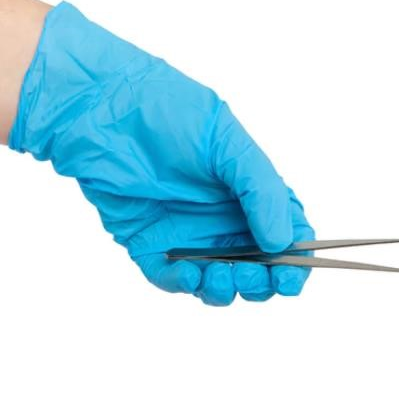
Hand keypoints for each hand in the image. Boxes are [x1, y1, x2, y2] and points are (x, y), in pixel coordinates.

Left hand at [9, 2, 314, 304]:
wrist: (102, 110)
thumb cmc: (168, 112)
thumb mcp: (227, 142)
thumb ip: (260, 190)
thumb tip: (284, 241)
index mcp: (247, 190)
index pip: (284, 232)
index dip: (296, 260)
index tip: (293, 278)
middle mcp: (221, 215)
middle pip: (256, 265)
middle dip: (262, 280)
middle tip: (256, 275)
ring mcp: (186, 231)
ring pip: (218, 279)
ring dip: (227, 288)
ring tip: (224, 276)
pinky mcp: (149, 242)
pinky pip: (171, 277)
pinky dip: (184, 284)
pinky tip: (188, 273)